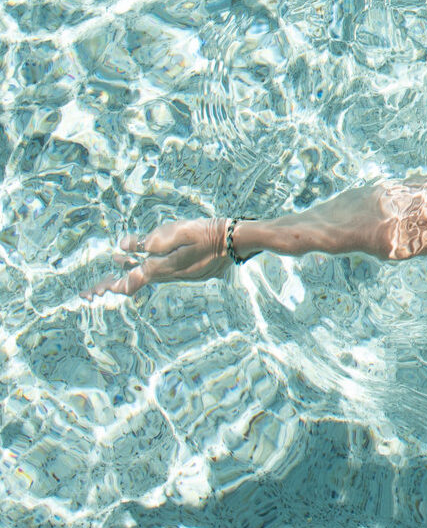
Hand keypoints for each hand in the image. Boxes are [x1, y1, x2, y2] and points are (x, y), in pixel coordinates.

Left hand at [85, 218, 232, 298]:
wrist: (236, 242)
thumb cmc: (208, 234)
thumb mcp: (178, 233)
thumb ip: (150, 241)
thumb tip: (125, 246)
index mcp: (161, 268)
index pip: (128, 282)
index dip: (107, 287)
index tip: (89, 294)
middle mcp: (168, 275)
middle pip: (135, 280)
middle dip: (115, 279)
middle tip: (95, 282)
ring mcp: (180, 274)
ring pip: (149, 275)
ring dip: (132, 269)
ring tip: (120, 259)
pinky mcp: (191, 271)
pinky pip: (164, 271)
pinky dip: (150, 267)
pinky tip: (150, 258)